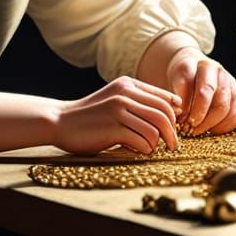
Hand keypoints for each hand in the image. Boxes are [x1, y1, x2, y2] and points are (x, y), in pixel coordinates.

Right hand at [53, 76, 181, 155]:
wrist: (59, 122)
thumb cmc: (90, 115)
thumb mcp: (114, 100)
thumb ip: (137, 101)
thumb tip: (171, 111)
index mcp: (127, 85)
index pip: (163, 98)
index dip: (174, 114)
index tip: (176, 127)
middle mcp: (124, 94)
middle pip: (164, 113)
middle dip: (172, 132)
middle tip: (173, 145)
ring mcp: (118, 110)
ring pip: (156, 128)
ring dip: (158, 142)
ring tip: (152, 149)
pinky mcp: (113, 128)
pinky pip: (143, 140)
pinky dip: (146, 149)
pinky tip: (139, 150)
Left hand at [165, 47, 235, 135]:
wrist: (194, 70)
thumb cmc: (183, 77)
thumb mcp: (175, 82)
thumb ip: (177, 96)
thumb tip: (180, 114)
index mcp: (205, 67)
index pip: (205, 91)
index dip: (196, 110)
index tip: (183, 121)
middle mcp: (222, 74)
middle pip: (220, 103)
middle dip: (204, 120)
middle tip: (189, 130)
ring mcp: (232, 86)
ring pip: (228, 111)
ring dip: (212, 125)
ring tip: (196, 131)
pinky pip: (235, 117)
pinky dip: (222, 127)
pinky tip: (209, 130)